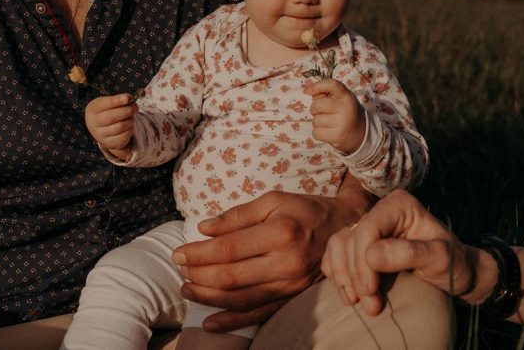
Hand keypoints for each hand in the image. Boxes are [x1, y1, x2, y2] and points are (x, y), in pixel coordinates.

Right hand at [84, 93, 136, 159]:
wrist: (102, 127)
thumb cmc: (108, 111)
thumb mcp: (111, 102)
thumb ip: (119, 99)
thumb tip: (129, 99)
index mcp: (92, 109)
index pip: (104, 104)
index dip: (116, 101)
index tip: (127, 98)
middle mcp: (93, 123)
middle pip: (113, 117)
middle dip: (127, 111)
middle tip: (135, 108)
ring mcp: (99, 135)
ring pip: (120, 127)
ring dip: (130, 121)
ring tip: (130, 117)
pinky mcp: (108, 144)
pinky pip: (123, 137)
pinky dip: (130, 131)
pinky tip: (128, 127)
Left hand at [171, 183, 370, 331]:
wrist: (344, 229)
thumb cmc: (305, 210)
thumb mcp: (274, 200)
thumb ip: (238, 215)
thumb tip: (203, 228)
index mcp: (280, 232)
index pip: (229, 248)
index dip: (199, 253)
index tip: (179, 252)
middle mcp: (286, 262)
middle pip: (230, 276)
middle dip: (198, 274)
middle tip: (180, 268)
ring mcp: (291, 285)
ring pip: (240, 299)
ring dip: (208, 297)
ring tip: (187, 289)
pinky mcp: (293, 298)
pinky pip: (259, 314)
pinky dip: (232, 321)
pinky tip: (210, 323)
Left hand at [303, 78, 364, 153]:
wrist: (361, 134)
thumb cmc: (346, 113)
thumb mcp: (342, 99)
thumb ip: (326, 94)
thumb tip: (307, 90)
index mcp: (347, 97)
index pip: (332, 85)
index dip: (317, 86)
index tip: (307, 90)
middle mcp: (346, 108)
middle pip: (317, 105)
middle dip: (315, 109)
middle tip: (323, 112)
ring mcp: (342, 123)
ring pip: (315, 120)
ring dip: (318, 122)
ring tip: (329, 123)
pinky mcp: (337, 137)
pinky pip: (316, 132)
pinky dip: (319, 132)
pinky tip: (328, 131)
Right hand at [321, 188, 480, 316]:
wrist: (456, 275)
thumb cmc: (453, 264)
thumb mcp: (441, 259)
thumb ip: (410, 254)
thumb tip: (371, 255)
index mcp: (399, 205)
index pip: (368, 228)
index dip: (362, 260)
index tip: (371, 290)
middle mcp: (381, 211)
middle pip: (349, 239)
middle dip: (355, 275)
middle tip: (371, 306)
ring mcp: (369, 226)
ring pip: (337, 246)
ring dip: (343, 277)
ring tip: (357, 302)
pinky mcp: (361, 245)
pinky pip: (335, 255)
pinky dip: (337, 275)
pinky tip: (350, 295)